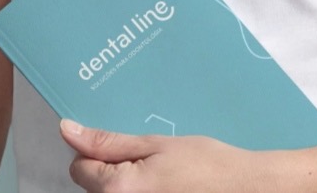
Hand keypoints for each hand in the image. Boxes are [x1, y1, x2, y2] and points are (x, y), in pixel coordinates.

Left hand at [60, 119, 259, 192]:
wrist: (247, 189)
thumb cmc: (207, 165)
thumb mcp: (156, 145)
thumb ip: (108, 142)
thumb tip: (68, 130)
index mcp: (118, 190)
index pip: (79, 168)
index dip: (97, 151)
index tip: (124, 147)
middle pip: (94, 186)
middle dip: (112, 169)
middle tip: (150, 160)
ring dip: (129, 183)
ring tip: (163, 175)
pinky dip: (144, 192)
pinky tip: (170, 187)